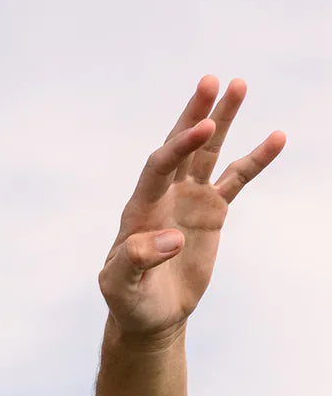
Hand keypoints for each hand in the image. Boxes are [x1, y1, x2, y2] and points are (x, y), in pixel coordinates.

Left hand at [98, 77, 284, 342]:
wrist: (150, 314)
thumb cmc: (128, 300)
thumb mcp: (120, 286)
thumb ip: (137, 260)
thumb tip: (173, 239)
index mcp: (140, 209)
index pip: (159, 167)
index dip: (179, 146)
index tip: (203, 127)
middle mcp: (165, 196)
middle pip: (181, 147)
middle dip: (195, 114)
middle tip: (211, 81)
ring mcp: (189, 199)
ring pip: (209, 153)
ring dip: (223, 120)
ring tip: (238, 84)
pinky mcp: (211, 211)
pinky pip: (237, 179)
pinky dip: (256, 159)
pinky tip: (276, 138)